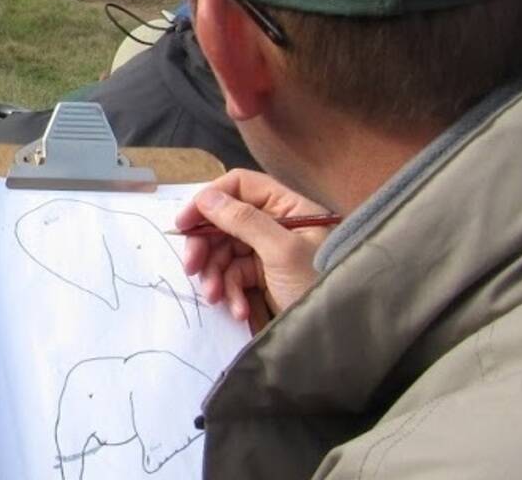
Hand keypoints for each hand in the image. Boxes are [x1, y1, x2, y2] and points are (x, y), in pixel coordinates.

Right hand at [175, 170, 333, 321]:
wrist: (338, 335)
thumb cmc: (317, 285)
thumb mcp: (282, 251)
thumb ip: (243, 221)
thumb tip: (206, 197)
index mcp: (289, 207)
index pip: (240, 186)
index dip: (209, 200)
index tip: (184, 224)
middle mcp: (278, 224)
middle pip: (226, 222)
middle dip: (207, 246)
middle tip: (191, 267)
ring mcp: (269, 252)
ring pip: (225, 252)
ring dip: (215, 275)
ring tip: (215, 298)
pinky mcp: (263, 278)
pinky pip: (234, 277)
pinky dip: (230, 293)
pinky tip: (239, 310)